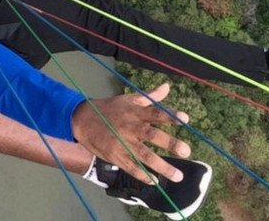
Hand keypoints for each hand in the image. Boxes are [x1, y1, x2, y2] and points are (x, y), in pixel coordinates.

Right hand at [71, 83, 190, 184]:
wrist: (82, 119)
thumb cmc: (109, 109)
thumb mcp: (128, 99)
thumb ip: (150, 97)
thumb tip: (167, 87)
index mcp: (135, 112)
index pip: (155, 113)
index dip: (170, 116)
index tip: (185, 119)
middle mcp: (131, 127)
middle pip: (153, 135)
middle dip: (170, 143)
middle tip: (187, 151)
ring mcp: (123, 142)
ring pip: (145, 156)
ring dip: (162, 166)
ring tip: (178, 176)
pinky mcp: (115, 155)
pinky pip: (131, 167)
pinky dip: (143, 175)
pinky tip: (154, 181)